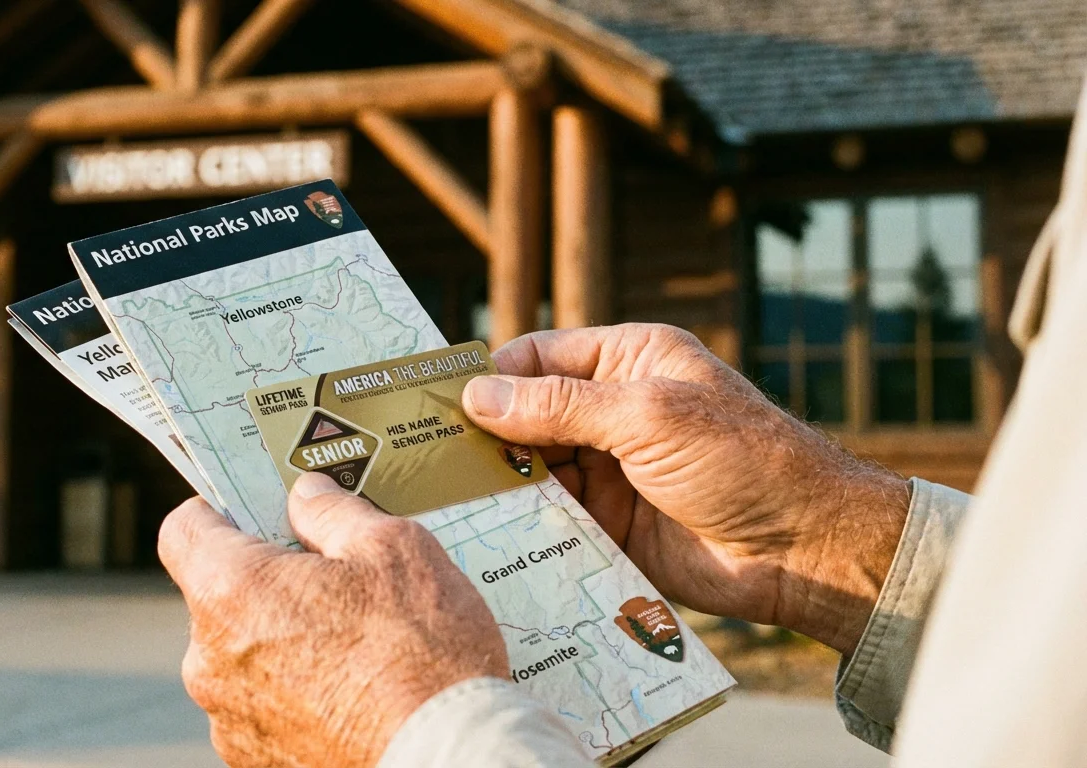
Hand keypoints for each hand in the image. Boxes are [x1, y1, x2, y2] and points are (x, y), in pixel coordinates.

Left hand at [159, 472, 507, 767]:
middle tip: (336, 575)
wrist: (446, 758)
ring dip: (284, 638)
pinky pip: (265, 705)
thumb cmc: (422, 653)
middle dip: (270, 579)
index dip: (219, 510)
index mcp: (231, 592)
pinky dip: (299, 691)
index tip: (258, 509)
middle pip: (220, 595)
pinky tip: (355, 687)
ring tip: (358, 641)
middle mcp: (211, 660)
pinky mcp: (257, 760)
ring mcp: (231, 719)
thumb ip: (333, 512)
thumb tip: (306, 495)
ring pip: (244, 653)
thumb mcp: (392, 549)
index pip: (184, 530)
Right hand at [461, 324, 910, 655]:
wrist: (804, 549)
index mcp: (630, 361)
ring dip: (499, 483)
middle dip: (485, 434)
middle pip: (527, 415)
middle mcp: (614, 411)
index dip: (490, 375)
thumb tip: (478, 394)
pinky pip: (552, 519)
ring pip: (534, 470)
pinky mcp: (610, 525)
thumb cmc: (740, 459)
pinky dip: (522, 524)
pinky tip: (484, 532)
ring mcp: (611, 471)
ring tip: (443, 497)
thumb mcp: (646, 416)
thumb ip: (559, 405)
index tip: (434, 400)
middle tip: (423, 455)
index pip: (540, 357)